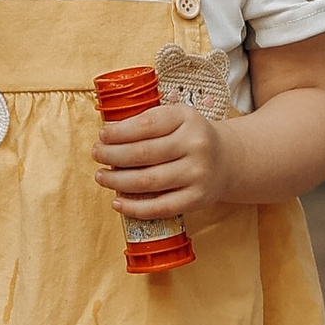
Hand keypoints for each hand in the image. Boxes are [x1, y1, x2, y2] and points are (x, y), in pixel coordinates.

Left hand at [95, 97, 226, 221]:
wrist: (228, 159)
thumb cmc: (191, 137)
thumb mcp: (177, 117)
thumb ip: (147, 121)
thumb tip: (108, 135)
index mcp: (187, 119)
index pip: (146, 125)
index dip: (118, 133)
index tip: (102, 136)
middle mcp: (195, 146)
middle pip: (143, 154)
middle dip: (112, 156)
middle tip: (97, 155)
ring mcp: (197, 174)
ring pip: (147, 181)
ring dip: (117, 181)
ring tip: (101, 177)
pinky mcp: (196, 199)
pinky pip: (160, 207)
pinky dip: (134, 207)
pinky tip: (117, 202)